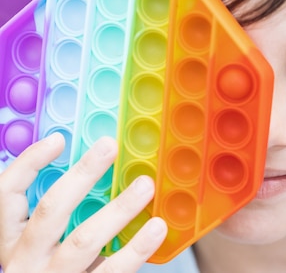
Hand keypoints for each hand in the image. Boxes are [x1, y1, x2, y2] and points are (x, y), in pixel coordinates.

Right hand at [0, 133, 166, 271]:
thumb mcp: (39, 249)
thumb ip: (57, 219)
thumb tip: (96, 172)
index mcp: (10, 243)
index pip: (6, 196)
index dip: (28, 164)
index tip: (59, 140)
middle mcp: (24, 262)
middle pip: (51, 211)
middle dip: (81, 176)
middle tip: (109, 147)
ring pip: (83, 241)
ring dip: (117, 209)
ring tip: (144, 184)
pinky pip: (111, 272)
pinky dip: (136, 249)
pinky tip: (157, 228)